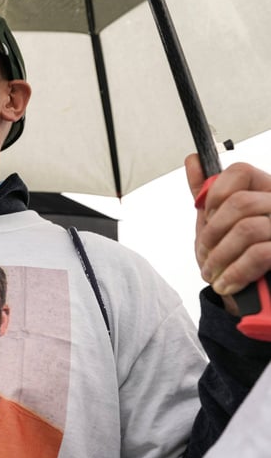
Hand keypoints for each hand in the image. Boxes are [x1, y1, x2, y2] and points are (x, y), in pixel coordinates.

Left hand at [186, 154, 270, 312]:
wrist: (253, 296)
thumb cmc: (235, 256)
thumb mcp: (216, 223)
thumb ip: (206, 194)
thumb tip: (193, 161)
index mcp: (264, 193)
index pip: (241, 172)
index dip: (215, 195)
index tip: (206, 216)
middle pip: (240, 203)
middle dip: (213, 233)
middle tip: (206, 253)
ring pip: (248, 229)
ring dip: (220, 256)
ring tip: (213, 272)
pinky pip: (259, 255)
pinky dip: (235, 272)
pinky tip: (226, 282)